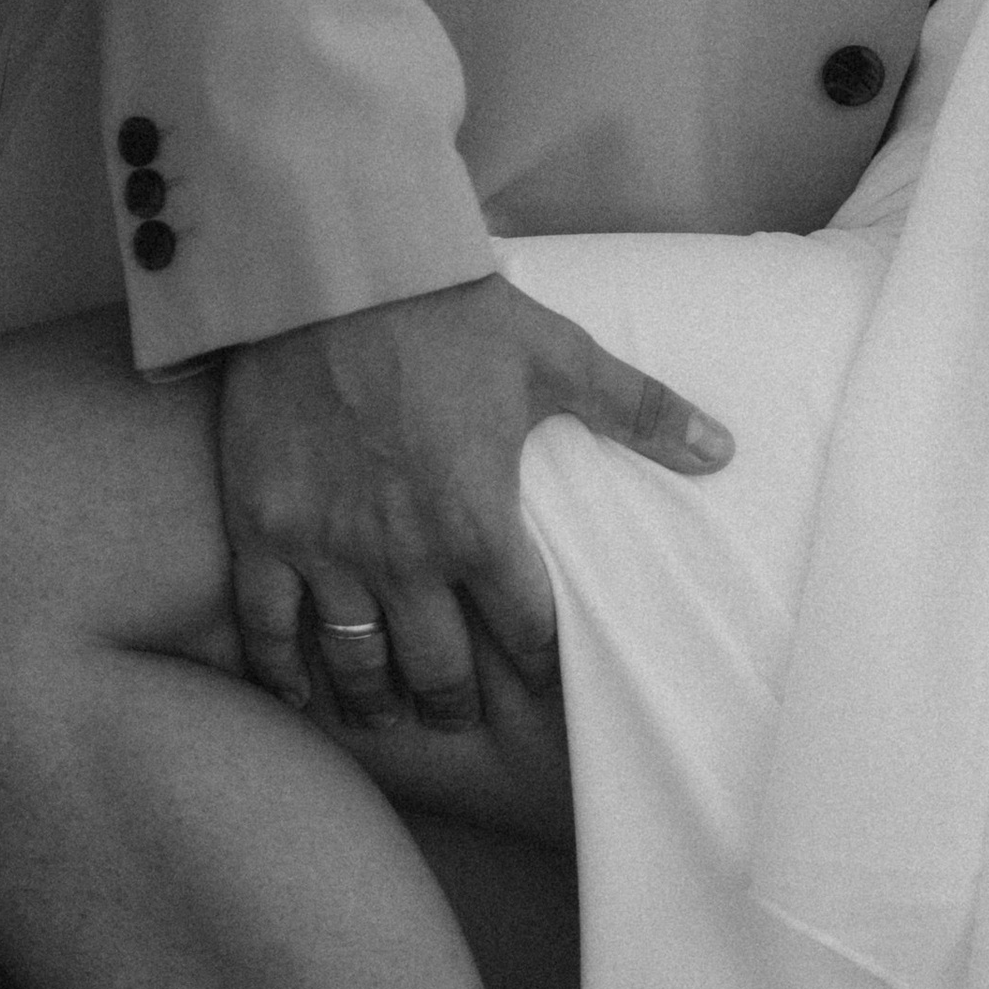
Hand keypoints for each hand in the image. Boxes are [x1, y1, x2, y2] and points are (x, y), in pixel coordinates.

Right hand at [217, 271, 729, 731]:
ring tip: (389, 718)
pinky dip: (284, 673)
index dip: (537, 661)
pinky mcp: (263, 529)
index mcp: (480, 523)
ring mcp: (327, 549)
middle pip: (437, 668)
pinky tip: (302, 694)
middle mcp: (404, 556)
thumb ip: (641, 410)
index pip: (522, 629)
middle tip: (459, 714)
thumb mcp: (558, 355)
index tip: (540, 679)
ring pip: (356, 662)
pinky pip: (268, 629)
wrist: (337, 269)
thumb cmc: (453, 310)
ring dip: (375, 701)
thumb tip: (725, 449)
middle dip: (454, 700)